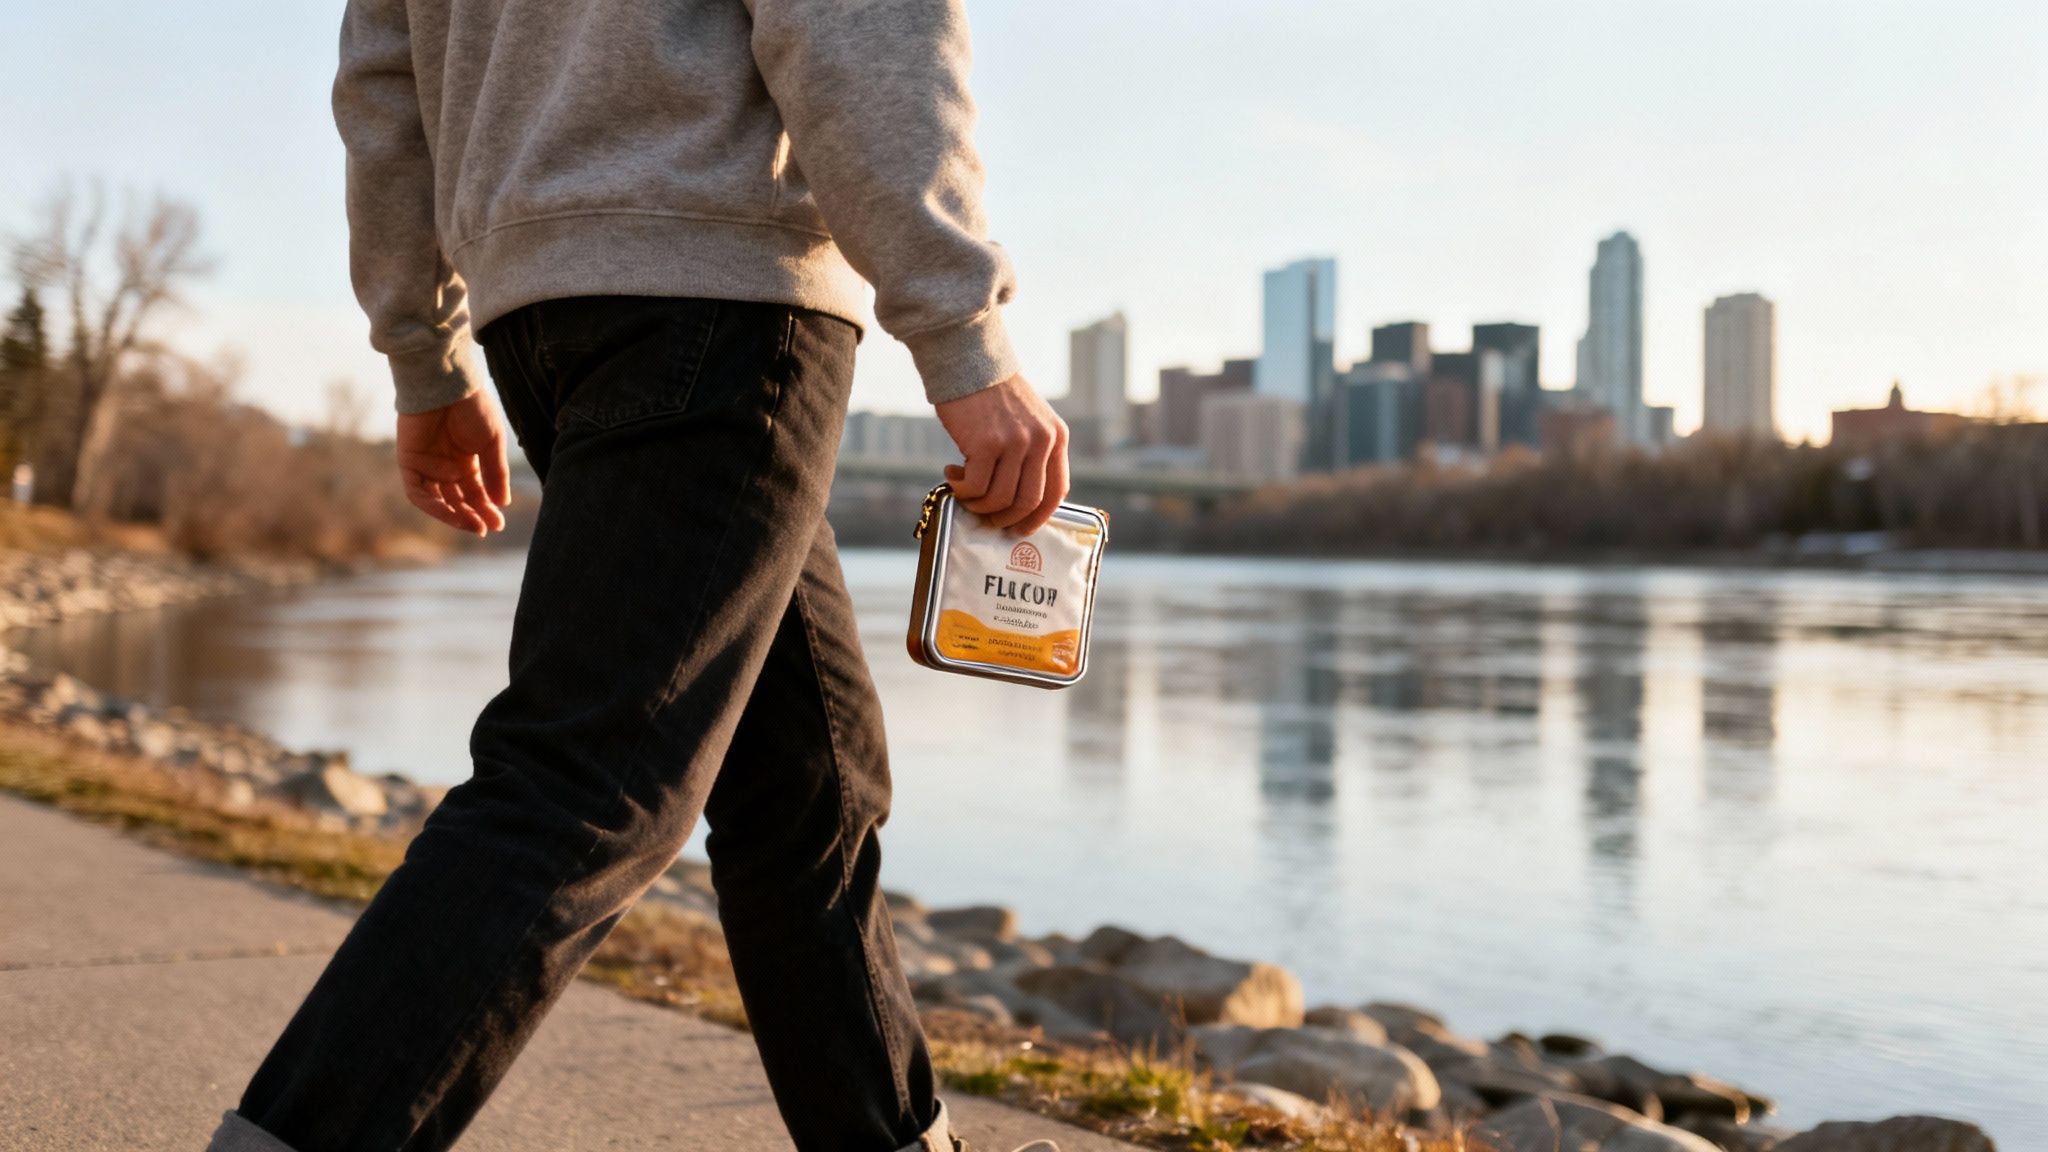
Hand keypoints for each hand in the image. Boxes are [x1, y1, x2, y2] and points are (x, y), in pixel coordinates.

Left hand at [396, 391, 511, 535]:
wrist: (447, 384)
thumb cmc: (472, 407)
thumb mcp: (491, 443)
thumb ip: (495, 473)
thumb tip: (502, 504)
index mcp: (466, 459)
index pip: (476, 491)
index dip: (486, 508)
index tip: (498, 523)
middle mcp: (446, 464)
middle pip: (458, 498)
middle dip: (472, 514)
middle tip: (486, 529)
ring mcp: (426, 464)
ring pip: (438, 499)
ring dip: (454, 514)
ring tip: (472, 525)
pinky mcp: (409, 461)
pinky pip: (418, 492)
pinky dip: (433, 505)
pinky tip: (451, 514)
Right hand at [935, 374, 1069, 535]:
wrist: (969, 361)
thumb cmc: (993, 396)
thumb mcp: (1029, 420)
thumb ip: (1032, 453)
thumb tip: (1018, 501)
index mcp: (1056, 436)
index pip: (1057, 491)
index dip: (1038, 517)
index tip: (1021, 527)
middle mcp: (1041, 440)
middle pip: (1028, 502)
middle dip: (1006, 519)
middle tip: (988, 518)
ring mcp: (1015, 442)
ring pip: (1000, 499)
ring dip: (979, 505)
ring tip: (965, 492)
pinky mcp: (987, 443)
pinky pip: (976, 487)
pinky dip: (962, 490)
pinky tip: (952, 475)